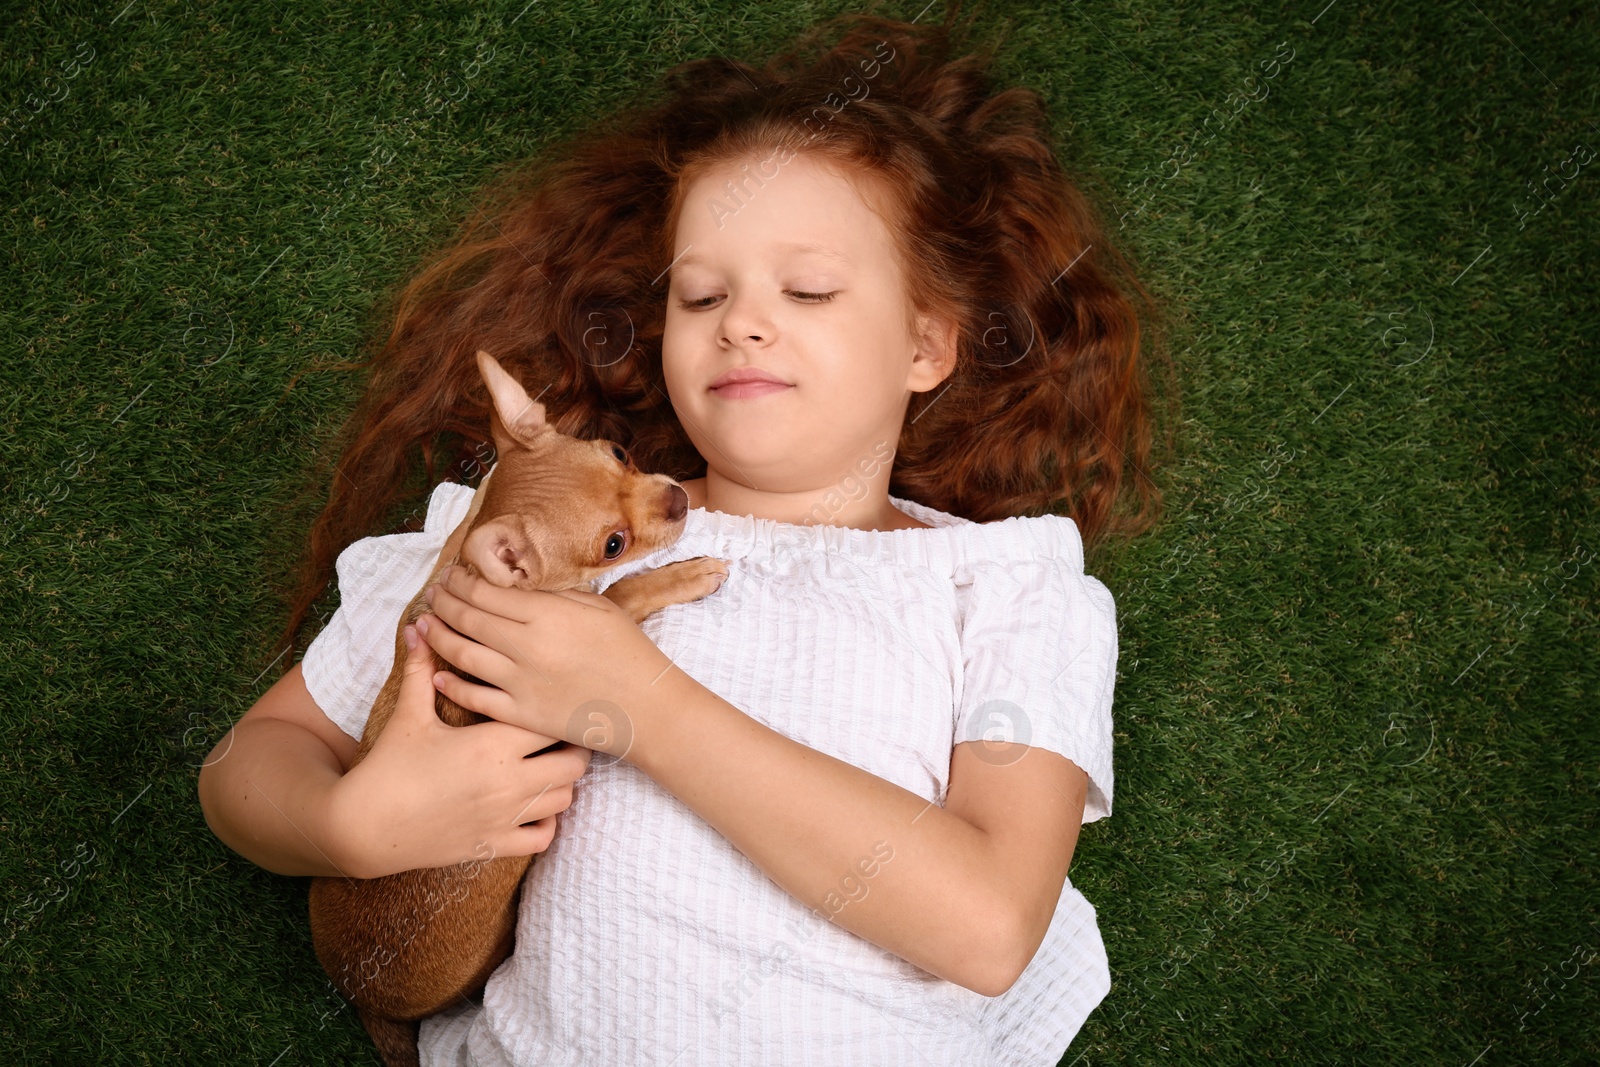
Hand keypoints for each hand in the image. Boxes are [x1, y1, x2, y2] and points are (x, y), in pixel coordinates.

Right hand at [327, 622, 593, 878]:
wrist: (365, 827)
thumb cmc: (388, 767)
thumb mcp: (409, 715)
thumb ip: (421, 670)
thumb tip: (417, 625)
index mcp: (492, 744)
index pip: (550, 721)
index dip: (556, 711)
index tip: (553, 704)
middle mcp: (507, 782)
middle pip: (573, 763)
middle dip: (571, 748)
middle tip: (559, 738)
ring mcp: (505, 817)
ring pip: (564, 799)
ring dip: (561, 783)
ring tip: (547, 768)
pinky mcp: (495, 845)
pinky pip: (544, 837)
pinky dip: (546, 822)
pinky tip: (532, 808)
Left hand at [415, 565, 677, 757]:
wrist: (647, 709)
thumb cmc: (629, 653)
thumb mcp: (598, 608)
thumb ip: (554, 597)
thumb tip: (518, 588)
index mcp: (548, 615)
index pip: (487, 592)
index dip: (461, 582)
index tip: (451, 575)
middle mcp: (528, 646)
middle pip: (468, 619)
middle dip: (444, 603)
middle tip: (433, 595)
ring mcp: (521, 683)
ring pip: (463, 655)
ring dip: (439, 637)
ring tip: (426, 625)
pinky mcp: (522, 714)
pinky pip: (475, 698)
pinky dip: (452, 683)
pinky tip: (438, 673)